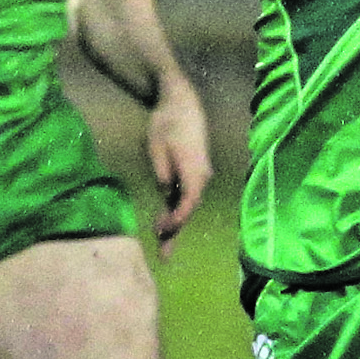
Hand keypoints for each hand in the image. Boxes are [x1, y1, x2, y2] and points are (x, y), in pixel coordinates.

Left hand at [145, 76, 213, 257]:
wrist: (181, 101)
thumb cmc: (166, 122)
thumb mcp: (157, 147)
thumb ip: (162, 173)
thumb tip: (165, 192)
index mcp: (195, 171)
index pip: (187, 204)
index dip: (175, 221)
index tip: (159, 232)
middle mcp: (202, 176)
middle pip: (188, 209)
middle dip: (175, 232)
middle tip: (164, 257)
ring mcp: (200, 174)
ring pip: (187, 204)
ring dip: (175, 223)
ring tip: (164, 248)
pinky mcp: (193, 171)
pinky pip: (186, 195)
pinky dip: (176, 209)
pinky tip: (165, 223)